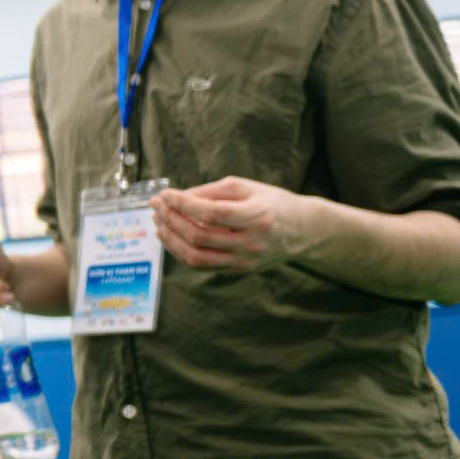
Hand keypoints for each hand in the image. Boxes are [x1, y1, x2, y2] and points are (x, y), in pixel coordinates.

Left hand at [152, 176, 320, 271]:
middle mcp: (251, 243)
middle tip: (156, 205)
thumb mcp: (246, 187)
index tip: (165, 194)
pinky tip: (170, 236)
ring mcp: (244, 260)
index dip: (183, 204)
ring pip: (196, 257)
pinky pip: (202, 265)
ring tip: (158, 221)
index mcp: (257, 217)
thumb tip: (178, 198)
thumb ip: (211, 192)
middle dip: (171, 220)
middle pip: (199, 236)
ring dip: (171, 239)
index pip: (211, 214)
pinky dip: (181, 251)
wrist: (303, 230)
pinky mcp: (238, 270)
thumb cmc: (272, 202)